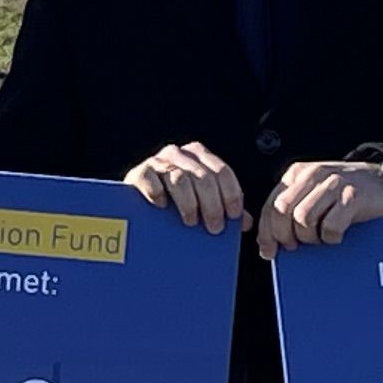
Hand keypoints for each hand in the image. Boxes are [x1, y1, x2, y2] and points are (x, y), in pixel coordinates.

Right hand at [126, 143, 246, 233]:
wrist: (136, 208)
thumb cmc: (174, 204)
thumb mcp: (201, 203)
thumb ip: (223, 208)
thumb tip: (245, 222)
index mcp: (198, 156)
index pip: (222, 171)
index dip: (231, 194)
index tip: (233, 215)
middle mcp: (179, 154)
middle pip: (204, 177)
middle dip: (212, 204)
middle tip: (215, 227)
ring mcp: (158, 161)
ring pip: (180, 179)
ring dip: (189, 203)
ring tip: (191, 222)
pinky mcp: (139, 172)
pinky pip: (152, 180)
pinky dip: (158, 193)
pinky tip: (162, 207)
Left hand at [258, 157, 382, 256]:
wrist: (379, 178)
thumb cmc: (341, 192)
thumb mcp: (312, 193)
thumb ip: (290, 209)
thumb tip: (269, 243)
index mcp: (297, 174)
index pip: (271, 205)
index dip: (266, 233)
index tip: (268, 252)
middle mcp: (312, 175)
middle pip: (282, 211)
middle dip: (285, 235)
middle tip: (297, 246)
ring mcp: (333, 185)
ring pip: (303, 219)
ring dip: (310, 237)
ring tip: (320, 238)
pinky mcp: (352, 197)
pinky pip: (330, 226)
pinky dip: (331, 237)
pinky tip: (336, 235)